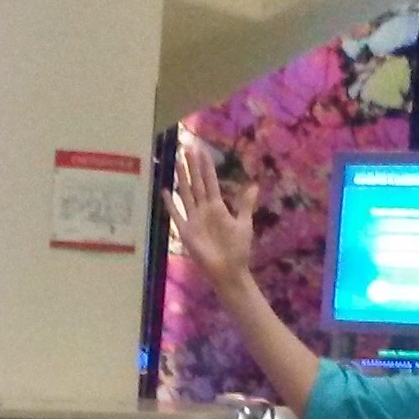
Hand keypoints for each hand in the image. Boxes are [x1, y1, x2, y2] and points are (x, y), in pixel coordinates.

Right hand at [165, 145, 259, 291]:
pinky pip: (176, 215)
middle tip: (187, 147)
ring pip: (186, 194)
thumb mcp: (244, 224)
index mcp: (217, 206)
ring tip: (177, 162)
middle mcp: (203, 210)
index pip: (210, 181)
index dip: (206, 166)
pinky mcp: (186, 232)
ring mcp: (193, 219)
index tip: (202, 150)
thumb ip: (245, 204)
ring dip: (182, 178)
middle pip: (196, 183)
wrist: (228, 271)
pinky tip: (165, 191)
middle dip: (192, 166)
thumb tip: (253, 185)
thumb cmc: (238, 249)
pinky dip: (170, 204)